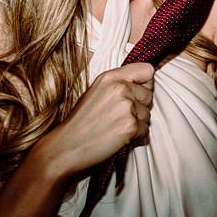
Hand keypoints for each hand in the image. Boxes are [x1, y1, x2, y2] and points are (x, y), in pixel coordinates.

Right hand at [39, 62, 154, 174]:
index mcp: (110, 77)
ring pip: (147, 115)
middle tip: (118, 116)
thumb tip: (142, 84)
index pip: (146, 70)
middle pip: (149, 95)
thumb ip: (118, 84)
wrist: (67, 146)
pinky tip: (118, 137)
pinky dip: (135, 137)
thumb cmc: (80, 122)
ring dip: (136, 123)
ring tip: (115, 126)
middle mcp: (120, 88)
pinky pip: (145, 130)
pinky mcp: (131, 126)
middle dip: (139, 107)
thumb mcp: (96, 91)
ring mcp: (126, 107)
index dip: (145, 83)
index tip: (139, 91)